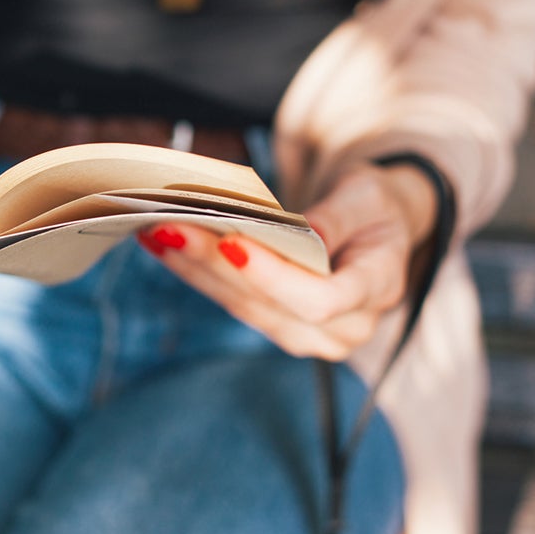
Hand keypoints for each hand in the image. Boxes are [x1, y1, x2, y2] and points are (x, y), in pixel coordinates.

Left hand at [137, 164, 437, 360]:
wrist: (377, 231)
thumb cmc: (373, 209)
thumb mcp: (367, 197)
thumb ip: (337, 218)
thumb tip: (299, 234)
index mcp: (377, 289)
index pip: (320, 299)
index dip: (273, 277)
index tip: (232, 244)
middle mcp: (344, 328)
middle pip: (269, 303)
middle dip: (214, 263)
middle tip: (169, 226)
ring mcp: (308, 336)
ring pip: (243, 306)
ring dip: (194, 269)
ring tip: (157, 232)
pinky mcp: (278, 327)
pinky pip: (234, 302)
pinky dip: (198, 273)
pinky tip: (165, 246)